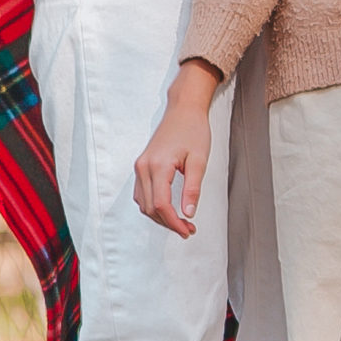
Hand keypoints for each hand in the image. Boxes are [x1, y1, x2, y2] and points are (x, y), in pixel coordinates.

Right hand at [133, 62, 221, 236]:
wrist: (183, 109)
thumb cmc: (193, 130)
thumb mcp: (199, 159)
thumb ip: (193, 188)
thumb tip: (188, 213)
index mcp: (158, 166)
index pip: (161, 205)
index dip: (173, 222)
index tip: (187, 230)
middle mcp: (144, 168)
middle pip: (150, 208)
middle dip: (168, 222)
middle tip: (188, 228)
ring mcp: (140, 167)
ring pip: (144, 203)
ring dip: (160, 216)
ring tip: (181, 221)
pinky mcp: (142, 166)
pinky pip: (143, 194)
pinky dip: (154, 205)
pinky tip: (169, 209)